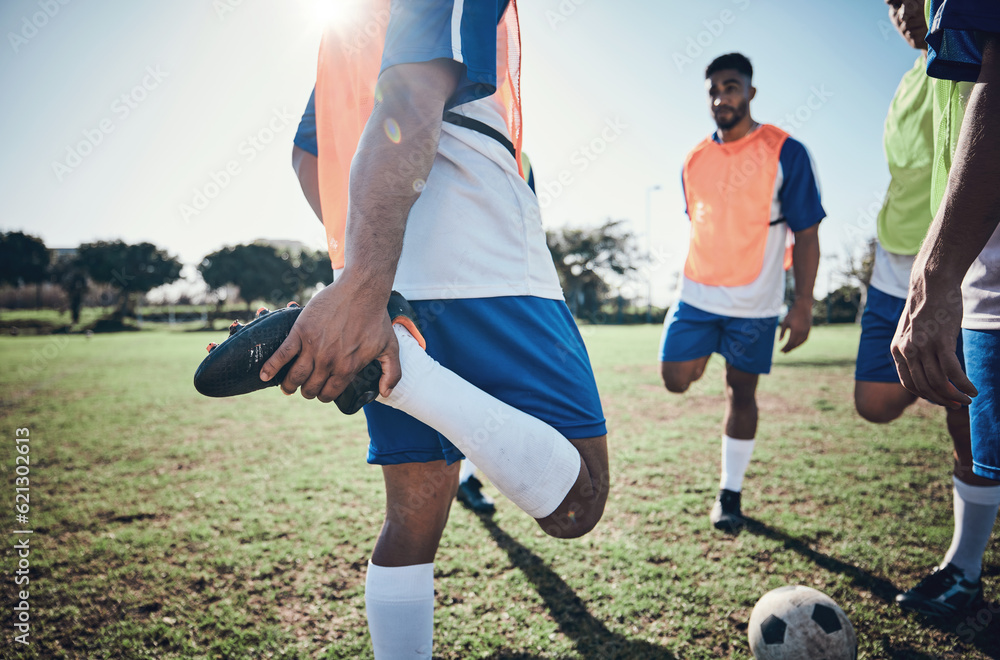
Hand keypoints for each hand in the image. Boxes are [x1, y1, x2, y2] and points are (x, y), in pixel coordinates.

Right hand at [259, 280, 400, 402]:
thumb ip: (391, 373)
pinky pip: (282, 355)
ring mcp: (313, 347)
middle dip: (307, 391)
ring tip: (288, 386)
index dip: (324, 395)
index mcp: (348, 368)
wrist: (361, 290)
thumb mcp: (390, 347)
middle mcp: (329, 361)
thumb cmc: (376, 318)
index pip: (329, 393)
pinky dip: (271, 367)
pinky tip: (264, 375)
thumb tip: (385, 394)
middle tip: (305, 387)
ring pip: (294, 376)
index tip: (320, 391)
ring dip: (289, 385)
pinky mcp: (300, 332)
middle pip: (310, 388)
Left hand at [779, 300, 811, 352]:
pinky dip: (800, 343)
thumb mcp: (785, 323)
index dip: (785, 348)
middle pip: (795, 344)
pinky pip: (804, 339)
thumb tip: (779, 341)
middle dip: (789, 349)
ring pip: (800, 343)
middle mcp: (802, 333)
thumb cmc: (792, 314)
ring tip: (789, 349)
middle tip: (783, 352)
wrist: (803, 307)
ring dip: (794, 347)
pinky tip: (796, 344)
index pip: (790, 343)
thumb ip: (782, 332)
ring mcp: (807, 332)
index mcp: (795, 331)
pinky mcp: (809, 330)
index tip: (780, 351)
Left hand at [891, 276, 975, 407]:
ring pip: (938, 382)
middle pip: (924, 387)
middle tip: (958, 405)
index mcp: (897, 349)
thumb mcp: (912, 330)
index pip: (909, 383)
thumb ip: (914, 348)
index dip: (926, 395)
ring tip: (968, 399)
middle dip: (942, 400)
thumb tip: (925, 364)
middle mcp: (907, 351)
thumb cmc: (927, 305)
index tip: (941, 399)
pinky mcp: (941, 341)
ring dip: (955, 395)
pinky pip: (953, 372)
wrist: (932, 282)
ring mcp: (923, 346)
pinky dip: (964, 385)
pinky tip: (974, 390)